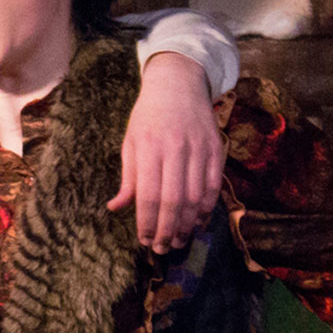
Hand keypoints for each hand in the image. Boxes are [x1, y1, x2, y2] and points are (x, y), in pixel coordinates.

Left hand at [108, 51, 225, 252]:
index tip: (144, 240)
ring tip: (179, 241)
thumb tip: (115, 208)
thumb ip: (128, 178)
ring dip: (188, 225)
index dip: (147, 223)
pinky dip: (206, 209)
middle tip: (162, 249)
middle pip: (173, 201)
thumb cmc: (148, 116)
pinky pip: (213, 187)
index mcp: (149, 148)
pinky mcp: (216, 150)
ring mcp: (199, 149)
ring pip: (196, 198)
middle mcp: (175, 150)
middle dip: (167, 230)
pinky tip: (197, 223)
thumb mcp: (130, 142)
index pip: (148, 195)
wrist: (178, 83)